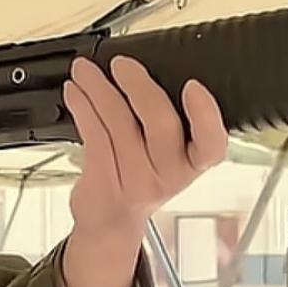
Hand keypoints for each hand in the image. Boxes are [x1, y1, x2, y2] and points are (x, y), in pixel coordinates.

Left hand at [65, 60, 227, 237]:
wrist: (111, 221)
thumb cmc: (141, 177)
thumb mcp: (168, 154)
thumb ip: (168, 117)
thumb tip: (147, 67)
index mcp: (191, 162)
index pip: (212, 144)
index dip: (206, 114)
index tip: (192, 85)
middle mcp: (168, 174)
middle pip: (161, 125)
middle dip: (138, 86)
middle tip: (122, 65)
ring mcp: (135, 179)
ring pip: (118, 123)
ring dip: (98, 88)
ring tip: (85, 69)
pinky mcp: (104, 178)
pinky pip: (93, 134)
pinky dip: (82, 105)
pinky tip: (75, 90)